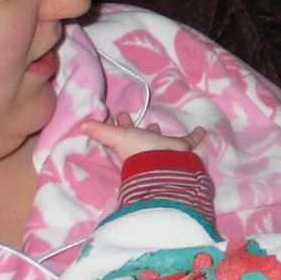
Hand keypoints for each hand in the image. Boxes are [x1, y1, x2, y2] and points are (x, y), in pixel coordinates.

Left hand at [79, 112, 206, 159]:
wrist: (162, 164)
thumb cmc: (138, 150)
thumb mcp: (115, 137)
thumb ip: (99, 131)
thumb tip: (78, 125)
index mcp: (129, 144)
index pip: (120, 132)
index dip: (117, 124)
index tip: (115, 115)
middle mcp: (144, 146)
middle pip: (137, 135)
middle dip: (134, 127)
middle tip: (130, 116)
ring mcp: (162, 148)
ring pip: (158, 138)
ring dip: (156, 132)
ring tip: (156, 124)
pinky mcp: (179, 149)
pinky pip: (189, 141)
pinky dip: (196, 136)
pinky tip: (202, 130)